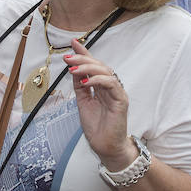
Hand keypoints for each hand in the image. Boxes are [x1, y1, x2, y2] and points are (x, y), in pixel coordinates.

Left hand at [63, 39, 132, 168]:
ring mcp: (117, 92)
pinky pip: (111, 84)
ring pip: (105, 71)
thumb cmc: (97, 127)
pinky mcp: (121, 100)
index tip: (73, 43)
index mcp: (101, 86)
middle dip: (83, 59)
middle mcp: (110, 87)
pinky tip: (86, 82)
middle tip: (69, 58)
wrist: (105, 147)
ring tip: (73, 70)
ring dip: (88, 68)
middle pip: (99, 65)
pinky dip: (98, 80)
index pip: (93, 66)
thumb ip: (80, 86)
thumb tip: (73, 69)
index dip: (84, 53)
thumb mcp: (83, 102)